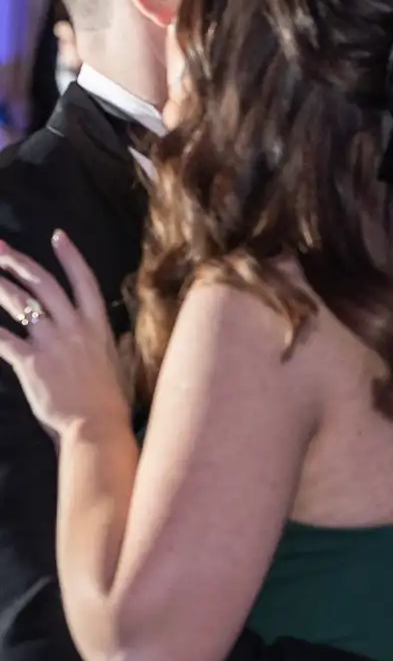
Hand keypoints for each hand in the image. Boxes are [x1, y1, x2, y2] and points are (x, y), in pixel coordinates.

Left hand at [0, 233, 129, 440]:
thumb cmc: (107, 400)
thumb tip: (109, 336)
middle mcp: (74, 327)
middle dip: (16, 261)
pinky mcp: (30, 361)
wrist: (96, 425)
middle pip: (43, 282)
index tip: (57, 235)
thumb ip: (106, 343)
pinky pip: (2, 337)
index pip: (84, 279)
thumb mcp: (113, 363)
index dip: (70, 256)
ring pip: (19, 302)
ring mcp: (51, 342)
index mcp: (97, 325)